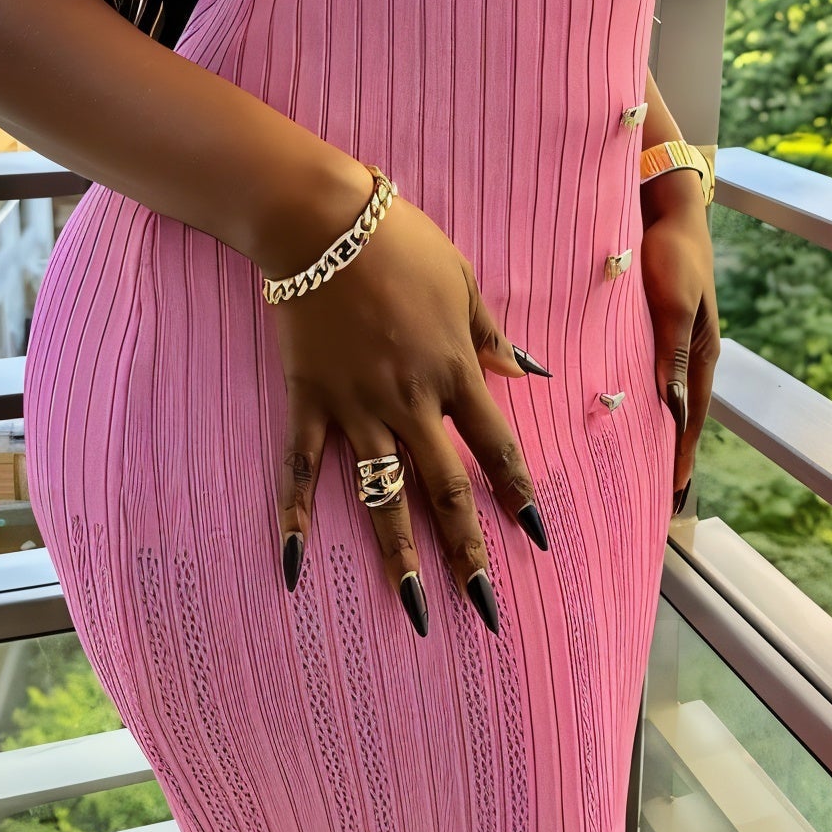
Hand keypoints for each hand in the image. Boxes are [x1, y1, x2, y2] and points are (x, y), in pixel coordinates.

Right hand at [268, 178, 551, 638]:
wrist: (323, 221)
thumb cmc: (400, 240)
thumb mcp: (463, 281)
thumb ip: (490, 335)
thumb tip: (528, 372)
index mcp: (455, 370)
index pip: (496, 448)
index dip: (518, 495)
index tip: (536, 540)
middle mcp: (411, 401)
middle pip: (447, 489)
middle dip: (469, 552)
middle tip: (485, 607)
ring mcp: (357, 406)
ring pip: (384, 495)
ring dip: (400, 556)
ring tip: (415, 610)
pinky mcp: (310, 400)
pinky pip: (301, 468)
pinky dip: (295, 517)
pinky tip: (294, 566)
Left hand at [639, 171, 719, 515]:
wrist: (665, 206)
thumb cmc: (671, 254)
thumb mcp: (673, 305)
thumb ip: (671, 354)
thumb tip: (671, 406)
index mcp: (701, 352)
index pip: (691, 415)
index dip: (682, 453)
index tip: (672, 492)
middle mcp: (691, 350)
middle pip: (681, 410)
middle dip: (671, 449)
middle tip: (657, 490)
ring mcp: (674, 336)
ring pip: (665, 392)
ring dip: (655, 424)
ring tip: (638, 458)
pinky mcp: (655, 322)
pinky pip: (649, 369)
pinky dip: (643, 394)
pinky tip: (625, 404)